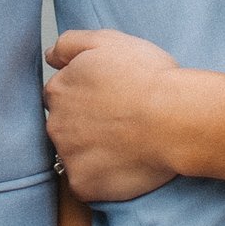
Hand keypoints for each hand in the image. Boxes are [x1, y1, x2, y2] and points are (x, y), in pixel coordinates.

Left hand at [45, 28, 188, 203]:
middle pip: (63, 127)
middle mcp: (54, 124)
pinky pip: (86, 184)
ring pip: (74, 156)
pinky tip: (125, 166)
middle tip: (119, 124)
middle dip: (84, 126)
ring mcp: (67, 156)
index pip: (59, 97)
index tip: (109, 102)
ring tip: (125, 145)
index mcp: (58, 90)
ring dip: (92, 153)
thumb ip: (70, 43)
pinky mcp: (83, 184)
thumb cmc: (148, 78)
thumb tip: (50, 57)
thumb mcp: (107, 41)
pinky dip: (102, 178)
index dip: (84, 99)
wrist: (175, 118)